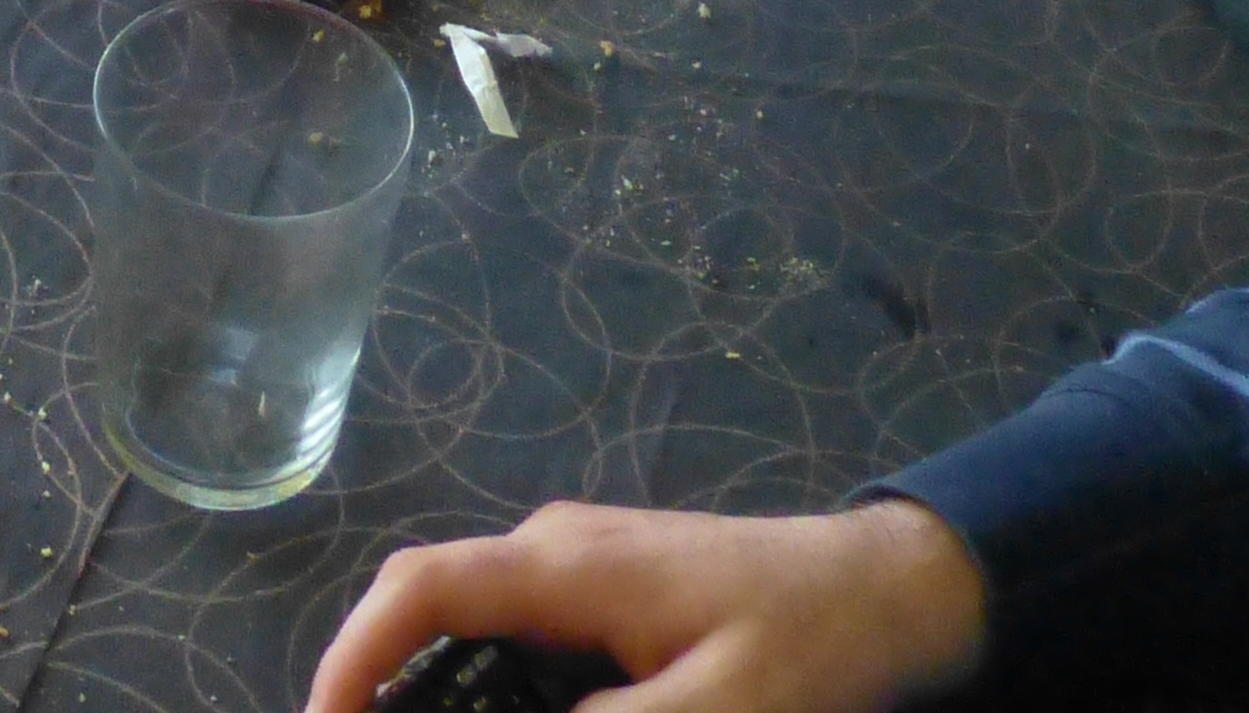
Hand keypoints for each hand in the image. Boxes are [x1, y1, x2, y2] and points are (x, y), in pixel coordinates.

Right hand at [304, 500, 988, 712]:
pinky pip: (522, 644)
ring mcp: (581, 569)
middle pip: (434, 611)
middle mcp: (555, 552)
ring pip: (477, 633)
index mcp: (566, 566)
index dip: (354, 653)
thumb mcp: (720, 710)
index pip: (422, 587)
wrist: (894, 587)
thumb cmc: (811, 642)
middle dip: (388, 690)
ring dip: (445, 698)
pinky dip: (493, 695)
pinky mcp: (610, 598)